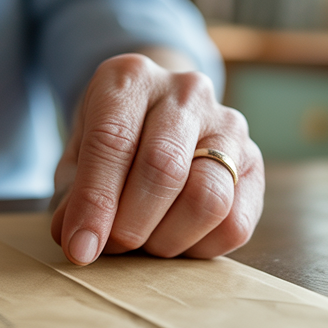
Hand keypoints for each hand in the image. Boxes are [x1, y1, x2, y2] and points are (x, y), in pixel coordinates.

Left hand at [51, 53, 263, 264]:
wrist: (157, 114)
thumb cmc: (112, 140)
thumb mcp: (78, 154)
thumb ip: (73, 195)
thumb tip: (78, 242)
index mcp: (130, 78)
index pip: (113, 141)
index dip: (94, 202)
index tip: (79, 247)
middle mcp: (185, 92)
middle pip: (163, 168)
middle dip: (130, 225)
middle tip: (112, 249)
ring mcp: (227, 125)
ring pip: (207, 198)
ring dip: (168, 238)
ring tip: (145, 243)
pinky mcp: (254, 163)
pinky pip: (235, 223)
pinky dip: (199, 247)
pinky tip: (175, 239)